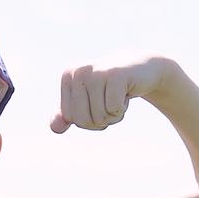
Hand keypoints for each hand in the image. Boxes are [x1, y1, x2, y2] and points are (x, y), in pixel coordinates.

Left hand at [50, 56, 169, 133]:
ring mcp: (97, 71)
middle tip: (110, 101)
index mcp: (68, 76)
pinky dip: (122, 108)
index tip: (98, 101)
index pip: (70, 118)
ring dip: (113, 114)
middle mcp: (80, 71)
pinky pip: (113, 109)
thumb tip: (54, 128)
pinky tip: (127, 92)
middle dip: (100, 120)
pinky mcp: (115, 75)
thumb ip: (66, 116)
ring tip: (119, 95)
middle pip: (83, 120)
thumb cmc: (110, 89)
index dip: (88, 119)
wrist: (143, 69)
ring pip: (99, 116)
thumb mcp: (86, 102)